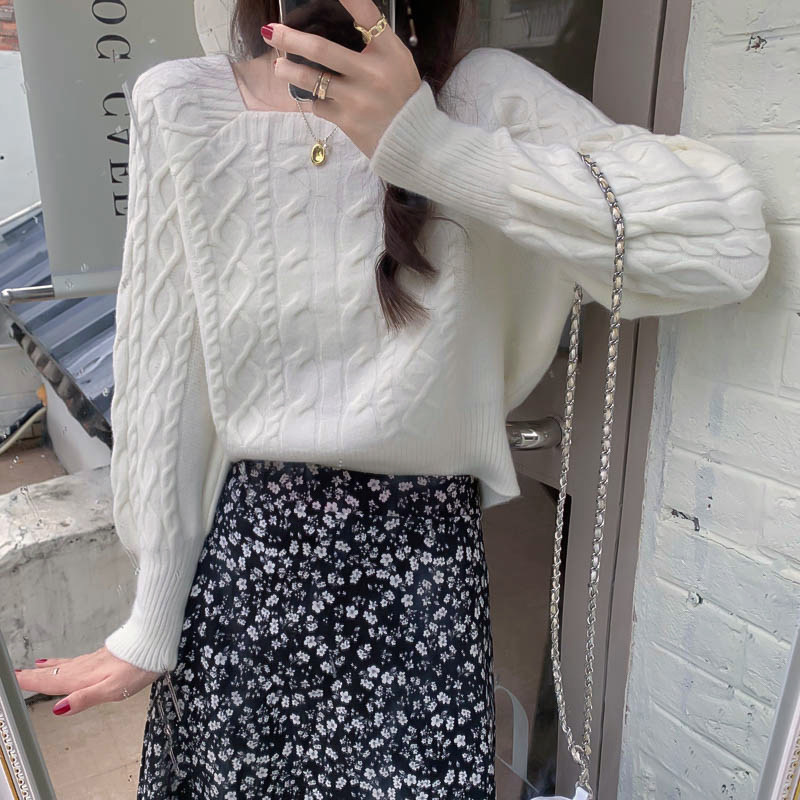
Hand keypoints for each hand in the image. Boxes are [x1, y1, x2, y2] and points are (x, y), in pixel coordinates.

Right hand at [15, 646, 161, 715]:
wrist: (155, 643)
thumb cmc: (138, 667)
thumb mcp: (113, 690)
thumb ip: (85, 698)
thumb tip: (59, 709)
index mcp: (84, 678)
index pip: (52, 683)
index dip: (32, 682)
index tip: (14, 679)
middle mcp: (86, 668)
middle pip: (54, 673)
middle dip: (33, 675)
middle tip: (14, 675)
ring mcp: (93, 660)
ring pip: (64, 666)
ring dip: (46, 669)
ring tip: (32, 669)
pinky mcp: (102, 656)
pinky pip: (75, 661)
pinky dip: (63, 662)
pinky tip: (63, 662)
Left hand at [267, 0, 421, 158]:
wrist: (411, 139)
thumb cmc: (403, 94)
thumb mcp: (397, 59)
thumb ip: (375, 38)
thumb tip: (345, 17)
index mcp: (388, 52)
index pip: (366, 14)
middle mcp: (371, 73)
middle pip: (322, 49)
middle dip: (291, 39)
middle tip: (272, 32)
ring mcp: (356, 99)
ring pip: (312, 79)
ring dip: (289, 70)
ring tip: (278, 66)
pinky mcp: (347, 121)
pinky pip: (319, 105)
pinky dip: (314, 99)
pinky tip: (315, 96)